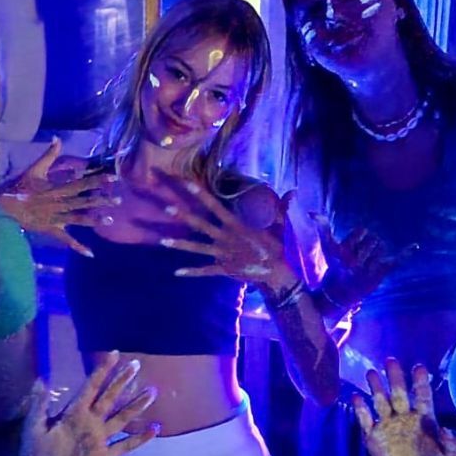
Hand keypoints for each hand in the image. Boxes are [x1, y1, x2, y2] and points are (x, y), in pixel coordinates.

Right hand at [0, 138, 116, 257]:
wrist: (4, 207)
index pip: (81, 183)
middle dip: (101, 200)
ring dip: (94, 220)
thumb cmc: (20, 187)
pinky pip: (66, 239)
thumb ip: (49, 155)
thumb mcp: (35, 169)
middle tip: (119, 200)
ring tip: (110, 220)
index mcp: (57, 189)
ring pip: (78, 218)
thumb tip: (57, 138)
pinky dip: (77, 246)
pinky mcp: (51, 230)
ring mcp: (56, 218)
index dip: (97, 180)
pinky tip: (90, 253)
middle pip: (84, 201)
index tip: (112, 178)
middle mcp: (60, 203)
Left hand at [12, 351, 158, 455]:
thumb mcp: (33, 427)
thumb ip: (39, 405)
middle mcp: (90, 422)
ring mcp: (98, 439)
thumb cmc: (32, 453)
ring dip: (136, 405)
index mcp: (74, 413)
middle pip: (110, 397)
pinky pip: (124, 446)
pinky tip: (154, 429)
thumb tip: (41, 379)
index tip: (114, 353)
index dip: (102, 370)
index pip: (92, 386)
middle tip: (136, 364)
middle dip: (122, 381)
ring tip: (152, 391)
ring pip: (122, 418)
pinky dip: (139, 439)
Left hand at [153, 175, 301, 292]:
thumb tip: (293, 192)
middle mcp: (225, 238)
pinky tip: (176, 272)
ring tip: (161, 241)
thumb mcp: (282, 225)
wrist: (279, 272)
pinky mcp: (224, 269)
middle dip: (181, 214)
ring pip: (196, 248)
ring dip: (179, 244)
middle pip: (199, 224)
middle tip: (164, 206)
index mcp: (236, 225)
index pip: (215, 206)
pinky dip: (191, 272)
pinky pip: (205, 270)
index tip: (186, 183)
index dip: (200, 194)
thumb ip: (282, 208)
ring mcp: (222, 254)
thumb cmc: (278, 246)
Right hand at [314, 216, 409, 309]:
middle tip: (360, 257)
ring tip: (368, 263)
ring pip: (382, 247)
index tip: (352, 248)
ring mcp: (369, 268)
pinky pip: (396, 260)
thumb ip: (323, 229)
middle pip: (373, 238)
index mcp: (345, 251)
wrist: (341, 293)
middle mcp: (356, 260)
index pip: (362, 231)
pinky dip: (406, 252)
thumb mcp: (328, 248)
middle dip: (368, 245)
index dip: (359, 237)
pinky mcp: (381, 273)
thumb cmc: (335, 266)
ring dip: (377, 252)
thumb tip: (313, 213)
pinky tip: (415, 245)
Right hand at [352, 358, 455, 455]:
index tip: (419, 367)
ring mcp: (388, 425)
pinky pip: (365, 421)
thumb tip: (446, 430)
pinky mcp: (374, 437)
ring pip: (381, 401)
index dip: (420, 382)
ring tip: (371, 373)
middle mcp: (405, 416)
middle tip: (391, 361)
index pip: (422, 395)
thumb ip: (454, 445)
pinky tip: (356, 397)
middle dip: (395, 378)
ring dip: (376, 388)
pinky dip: (361, 409)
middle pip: (399, 393)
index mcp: (424, 418)